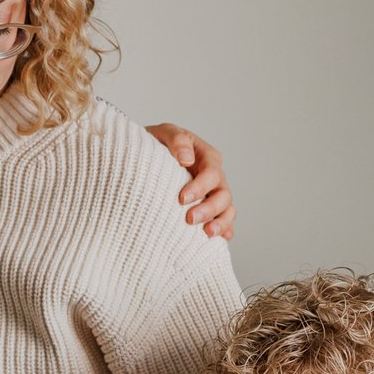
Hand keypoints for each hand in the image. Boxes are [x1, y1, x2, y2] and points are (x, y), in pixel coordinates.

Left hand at [145, 122, 235, 239]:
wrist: (146, 159)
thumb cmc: (158, 145)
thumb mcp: (165, 133)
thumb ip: (177, 140)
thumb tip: (186, 158)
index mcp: (207, 158)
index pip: (212, 173)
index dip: (201, 187)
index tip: (182, 198)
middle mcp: (215, 178)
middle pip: (223, 195)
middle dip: (209, 209)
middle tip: (189, 219)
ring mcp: (213, 195)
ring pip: (227, 210)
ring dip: (220, 223)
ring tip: (207, 233)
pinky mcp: (209, 210)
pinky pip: (223, 222)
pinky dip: (224, 231)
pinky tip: (218, 240)